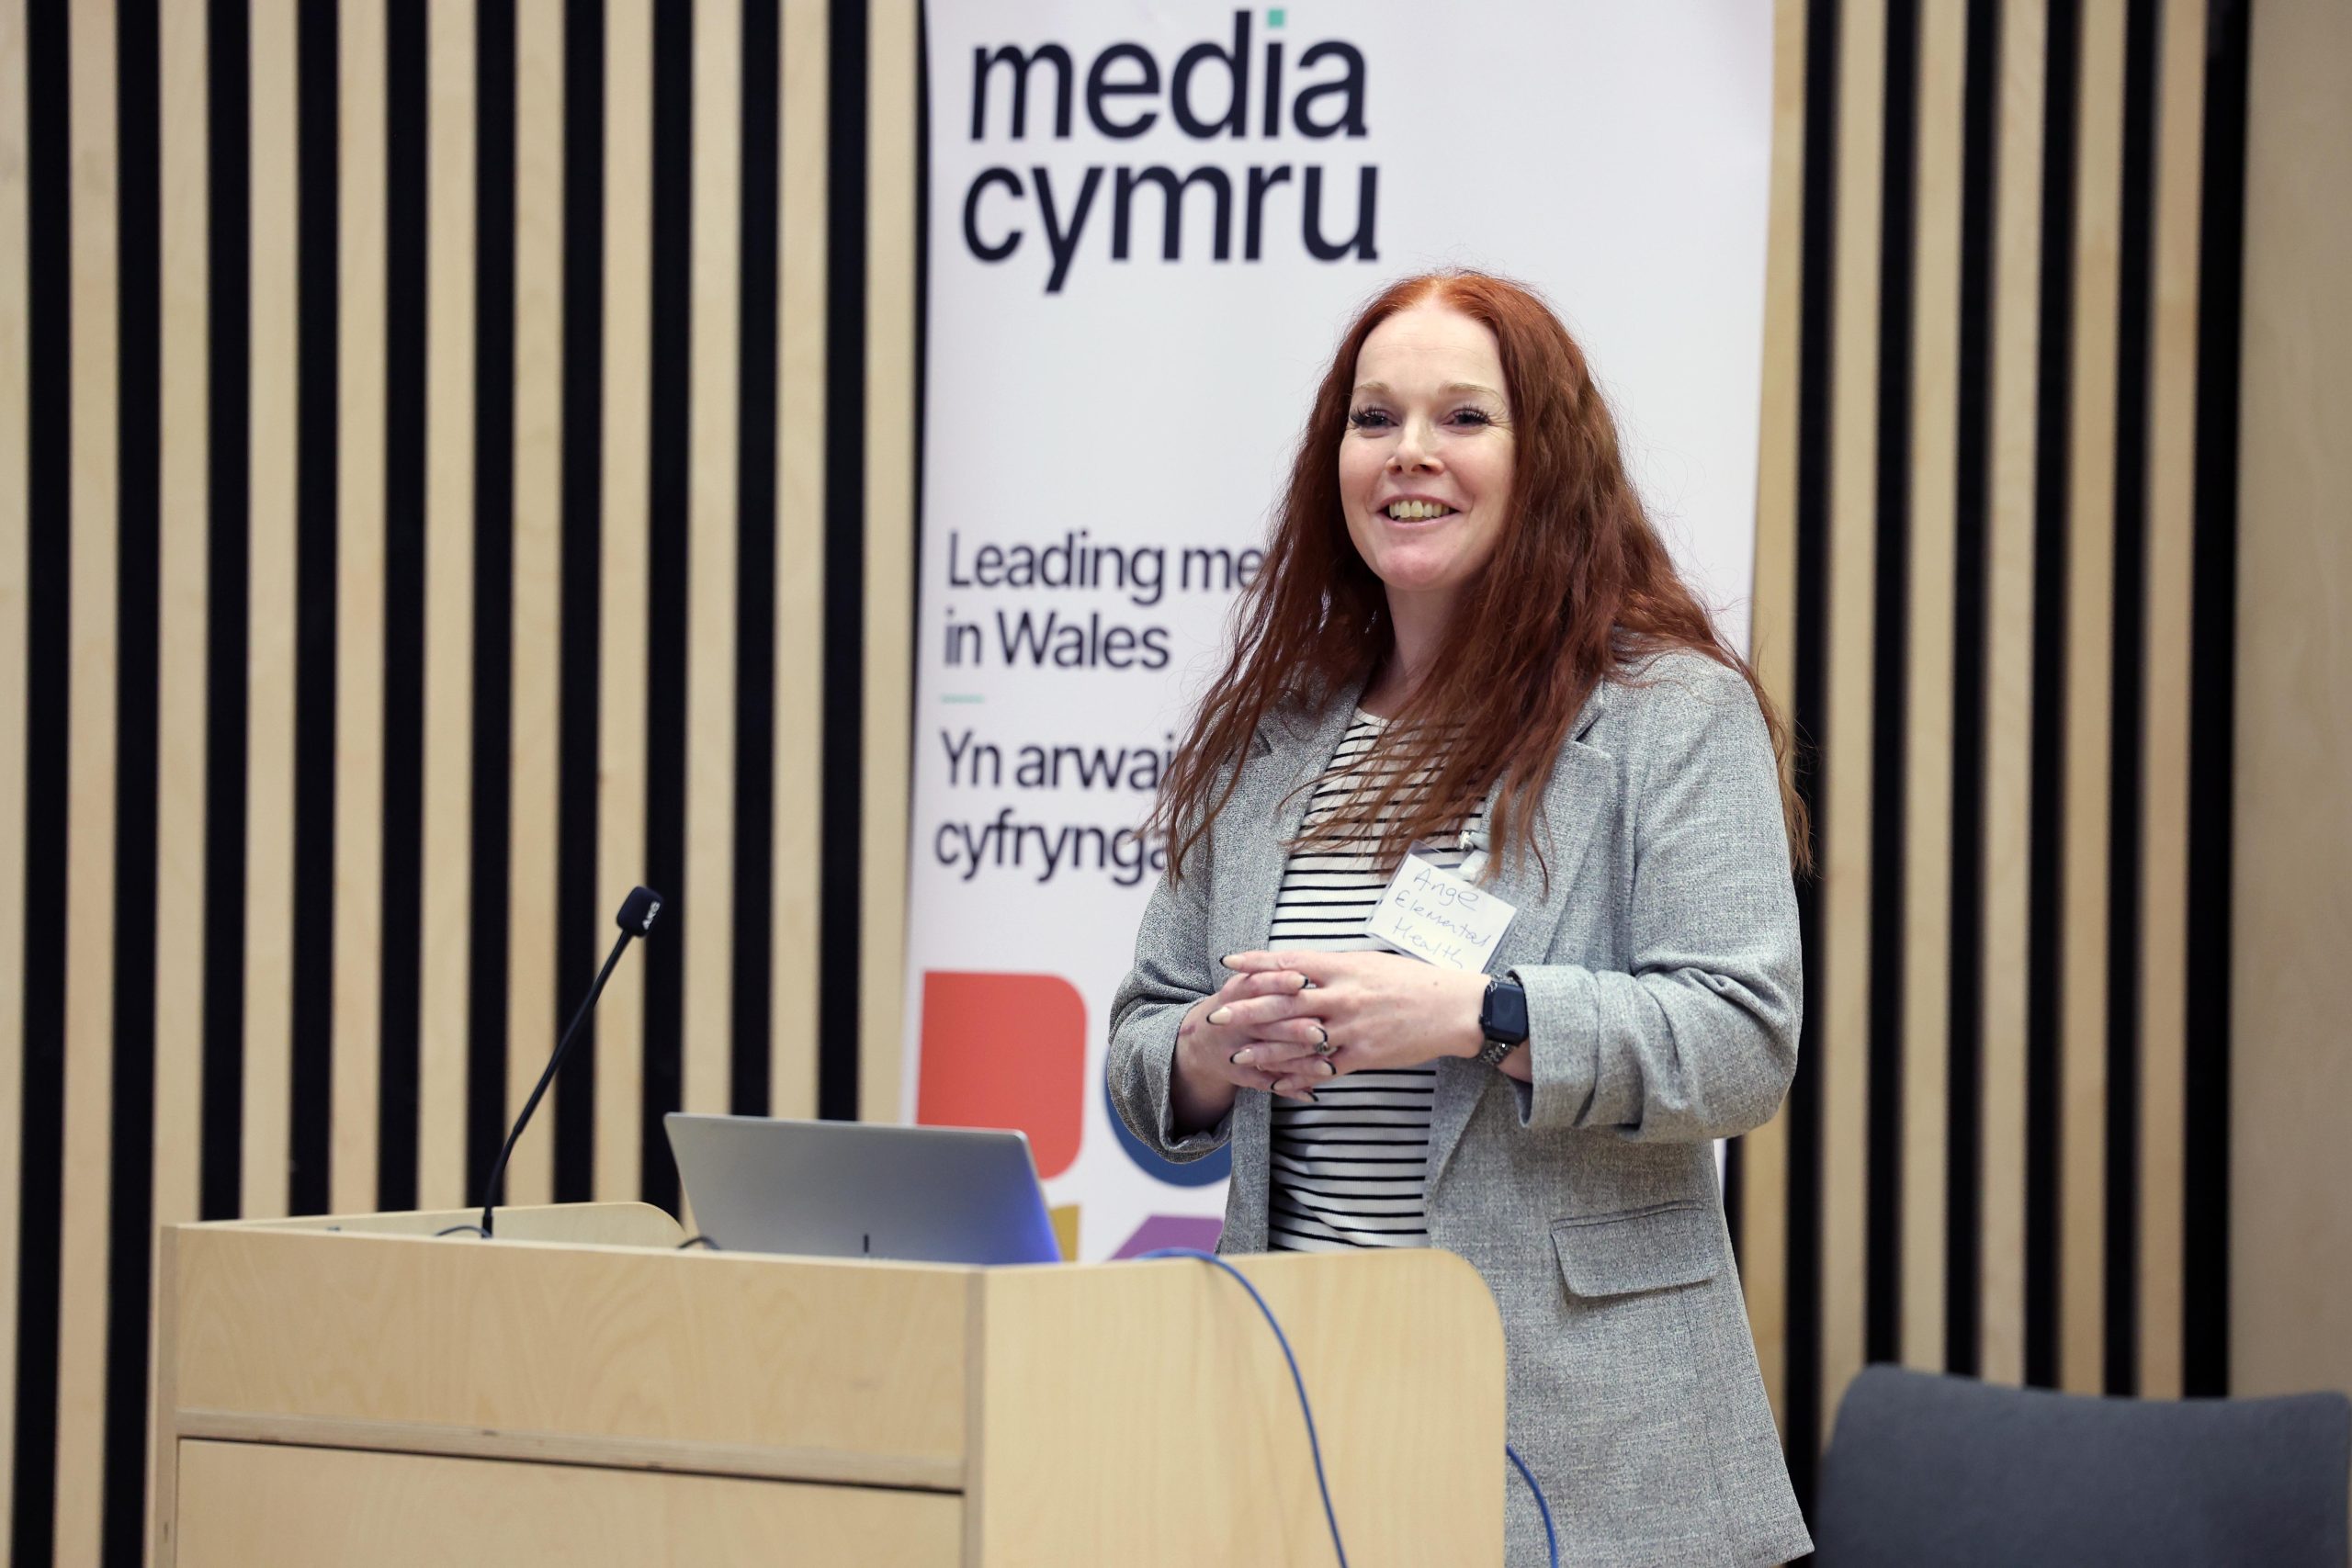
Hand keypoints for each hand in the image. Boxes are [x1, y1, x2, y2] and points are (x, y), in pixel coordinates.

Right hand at [1175, 965, 1338, 1108]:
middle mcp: (1230, 1023)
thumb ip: (1271, 976)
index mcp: (1233, 994)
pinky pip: (1265, 1083)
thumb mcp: (1244, 985)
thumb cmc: (1237, 1004)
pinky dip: (1289, 1088)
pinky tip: (1312, 1092)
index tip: (1304, 981)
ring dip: (1298, 1063)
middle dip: (1293, 1028)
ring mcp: (1233, 1051)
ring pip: (1268, 1057)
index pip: (1256, 984)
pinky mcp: (1238, 1075)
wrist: (1200, 1040)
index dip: (1279, 982)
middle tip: (1322, 1031)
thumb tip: (1310, 971)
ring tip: (1328, 1066)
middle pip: (1264, 1024)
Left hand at [1221, 950, 1489, 1076]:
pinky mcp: (1362, 1057)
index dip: (1255, 963)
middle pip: (1283, 1004)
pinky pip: (1321, 1070)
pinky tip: (1274, 1082)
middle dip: (1246, 1011)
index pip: (1289, 964)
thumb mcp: (1369, 963)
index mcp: (1343, 967)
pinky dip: (1295, 1077)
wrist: (1452, 1009)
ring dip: (1263, 1050)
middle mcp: (1342, 997)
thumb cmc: (1412, 981)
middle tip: (1216, 1016)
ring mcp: (1350, 1029)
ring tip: (1236, 1055)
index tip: (1229, 963)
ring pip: (1296, 1042)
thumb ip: (1333, 968)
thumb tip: (1299, 968)